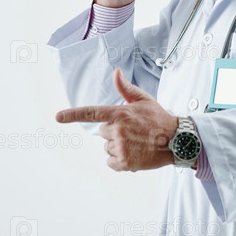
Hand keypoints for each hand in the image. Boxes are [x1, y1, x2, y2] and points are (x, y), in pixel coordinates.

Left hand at [55, 68, 178, 170]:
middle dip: (113, 132)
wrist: (177, 140)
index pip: (91, 113)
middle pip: (102, 132)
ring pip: (107, 147)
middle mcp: (117, 130)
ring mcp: (120, 147)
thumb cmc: (159, 118)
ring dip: (118, 146)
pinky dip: (119, 161)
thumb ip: (126, 88)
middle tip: (132, 131)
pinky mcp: (124, 162)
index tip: (58, 117)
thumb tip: (116, 72)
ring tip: (136, 143)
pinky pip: (111, 162)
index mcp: (119, 114)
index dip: (72, 115)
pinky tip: (134, 154)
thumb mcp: (144, 100)